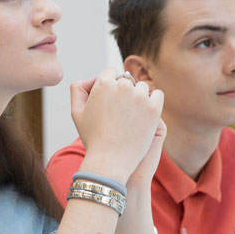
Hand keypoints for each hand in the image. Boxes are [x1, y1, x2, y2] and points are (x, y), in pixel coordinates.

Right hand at [71, 68, 163, 182]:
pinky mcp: (154, 108)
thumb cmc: (92, 137)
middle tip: (119, 112)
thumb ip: (79, 89)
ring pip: (142, 87)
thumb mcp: (76, 112)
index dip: (108, 85)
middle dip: (123, 92)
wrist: (110, 160)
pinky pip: (158, 95)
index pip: (110, 72)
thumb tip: (92, 79)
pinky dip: (153, 101)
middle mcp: (122, 86)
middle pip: (126, 79)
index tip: (108, 100)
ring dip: (138, 96)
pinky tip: (145, 114)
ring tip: (130, 116)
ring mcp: (139, 96)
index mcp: (103, 84)